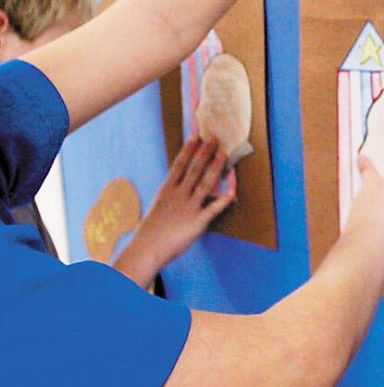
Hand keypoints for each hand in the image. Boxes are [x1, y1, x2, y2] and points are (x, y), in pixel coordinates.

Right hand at [113, 136, 231, 286]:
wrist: (146, 250)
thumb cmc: (151, 231)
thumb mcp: (159, 207)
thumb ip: (171, 196)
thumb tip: (180, 187)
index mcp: (166, 191)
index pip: (179, 165)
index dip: (188, 150)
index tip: (195, 136)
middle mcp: (178, 196)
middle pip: (194, 170)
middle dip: (205, 153)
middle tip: (215, 138)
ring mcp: (188, 208)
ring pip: (205, 184)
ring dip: (215, 168)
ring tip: (224, 155)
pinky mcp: (197, 222)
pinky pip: (213, 209)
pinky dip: (223, 200)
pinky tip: (233, 192)